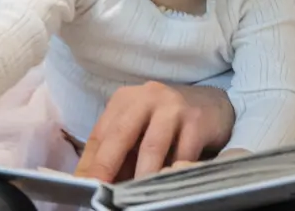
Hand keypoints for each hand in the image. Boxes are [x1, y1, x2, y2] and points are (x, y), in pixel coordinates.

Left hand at [74, 81, 233, 181]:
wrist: (213, 105)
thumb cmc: (168, 122)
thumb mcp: (139, 129)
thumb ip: (120, 152)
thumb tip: (97, 184)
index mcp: (124, 100)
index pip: (100, 135)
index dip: (90, 164)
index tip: (82, 186)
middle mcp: (146, 97)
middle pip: (120, 135)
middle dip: (107, 167)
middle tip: (100, 192)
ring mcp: (173, 107)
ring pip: (151, 146)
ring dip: (141, 175)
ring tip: (134, 197)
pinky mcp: (197, 121)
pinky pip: (182, 153)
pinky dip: (171, 172)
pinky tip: (165, 184)